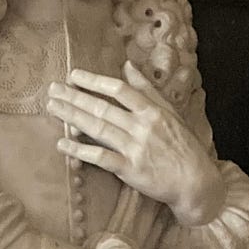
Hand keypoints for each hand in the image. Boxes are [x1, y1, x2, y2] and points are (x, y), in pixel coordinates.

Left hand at [47, 63, 225, 226]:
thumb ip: (147, 89)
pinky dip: (80, 150)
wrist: (195, 182)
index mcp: (152, 111)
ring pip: (98, 128)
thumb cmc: (184, 146)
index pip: (119, 90)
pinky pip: (100, 158)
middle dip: (75, 97)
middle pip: (102, 108)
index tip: (74, 75)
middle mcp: (142, 127)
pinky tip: (63, 144)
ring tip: (53, 108)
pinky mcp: (129, 170)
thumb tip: (128, 65)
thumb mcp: (171, 112)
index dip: (94, 81)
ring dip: (73, 117)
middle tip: (52, 89)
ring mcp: (135, 148)